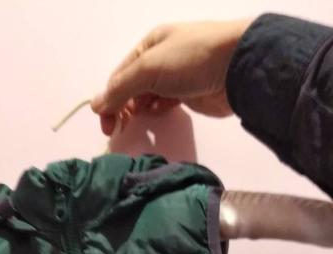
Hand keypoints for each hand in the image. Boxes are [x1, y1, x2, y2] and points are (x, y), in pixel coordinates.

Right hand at [90, 18, 254, 133]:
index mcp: (149, 45)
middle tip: (118, 129)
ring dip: (139, 110)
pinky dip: (157, 110)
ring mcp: (176, 76)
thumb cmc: (191, 60)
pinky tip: (156, 115)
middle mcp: (160, 58)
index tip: (107, 124)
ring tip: (138, 121)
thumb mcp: (149, 68)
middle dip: (122, 106)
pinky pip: (165, 103)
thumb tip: (95, 105)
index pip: (119, 75)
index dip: (109, 99)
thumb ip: (121, 88)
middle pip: (131, 86)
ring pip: (147, 97)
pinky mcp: (189, 93)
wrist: (238, 67)